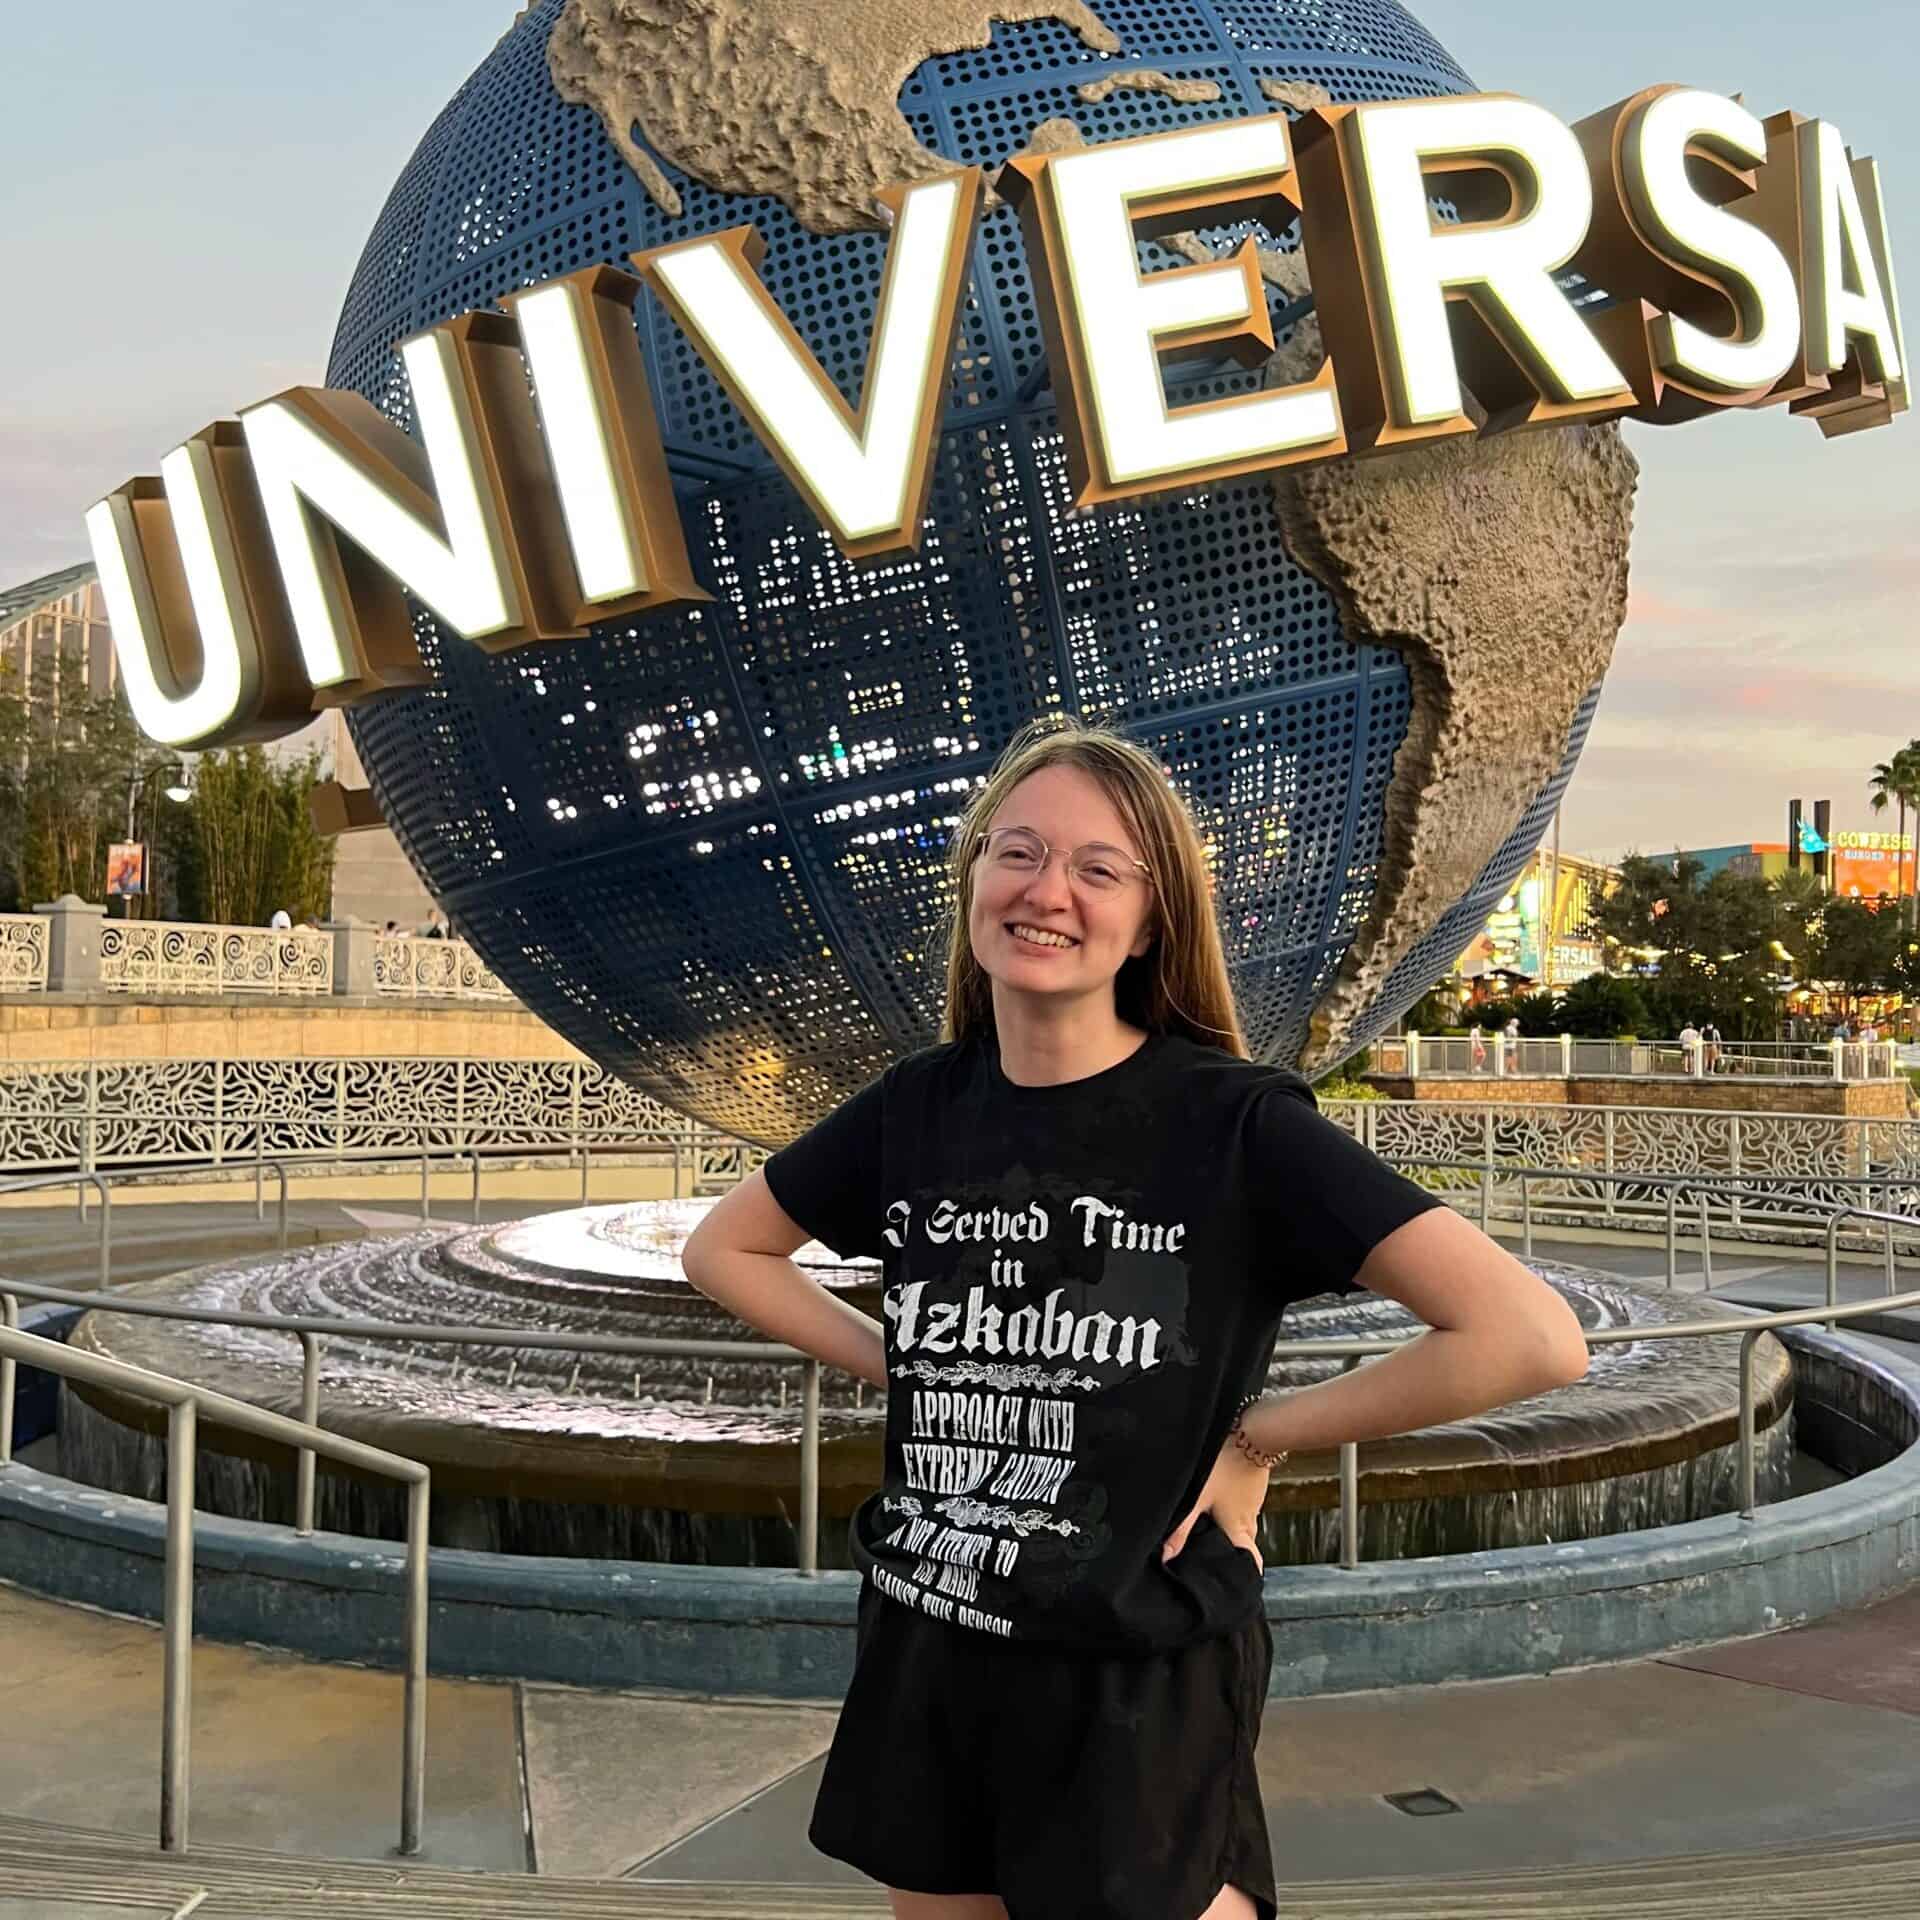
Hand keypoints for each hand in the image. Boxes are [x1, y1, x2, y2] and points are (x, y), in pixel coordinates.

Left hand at [1161, 1435, 1268, 1569]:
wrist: (1251, 1431)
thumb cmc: (1225, 1465)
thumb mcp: (1198, 1498)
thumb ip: (1182, 1528)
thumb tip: (1167, 1557)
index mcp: (1238, 1529)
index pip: (1250, 1564)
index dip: (1243, 1577)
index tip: (1235, 1589)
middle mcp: (1249, 1520)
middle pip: (1241, 1546)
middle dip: (1229, 1556)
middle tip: (1209, 1562)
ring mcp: (1251, 1502)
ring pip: (1240, 1525)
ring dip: (1227, 1531)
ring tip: (1205, 1533)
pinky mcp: (1250, 1486)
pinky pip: (1240, 1507)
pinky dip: (1228, 1511)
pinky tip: (1212, 1505)